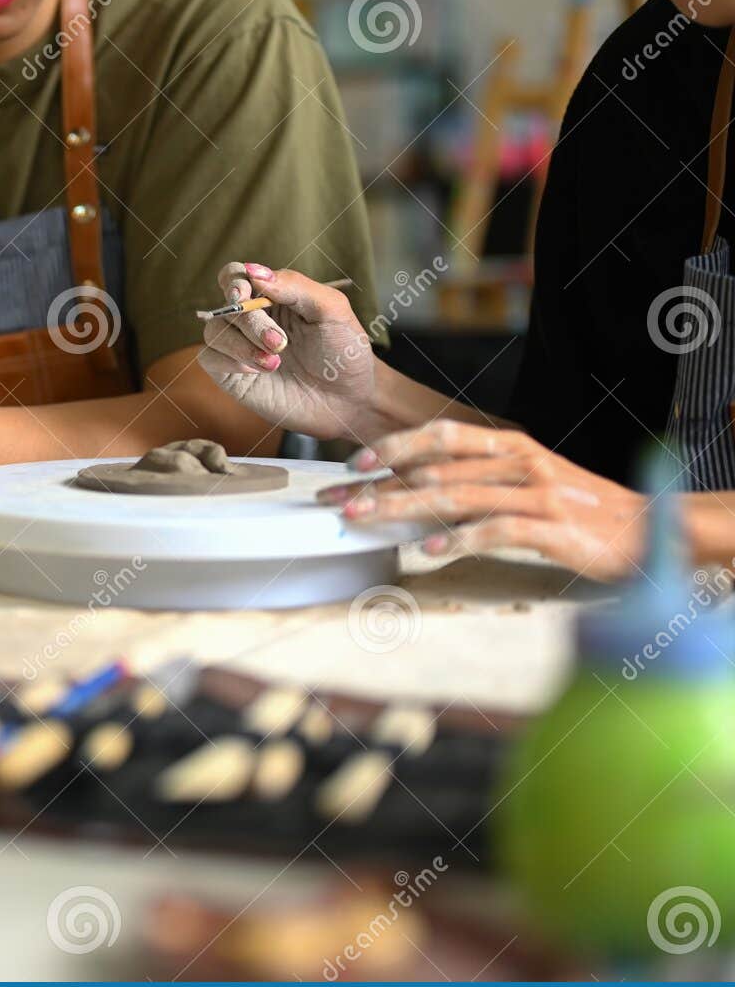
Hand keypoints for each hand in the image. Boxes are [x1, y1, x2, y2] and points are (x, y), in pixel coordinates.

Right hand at [200, 263, 383, 442]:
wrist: (348, 400)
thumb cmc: (344, 351)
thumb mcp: (331, 310)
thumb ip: (294, 285)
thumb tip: (253, 271)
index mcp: (273, 296)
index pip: (237, 276)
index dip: (234, 281)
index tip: (244, 294)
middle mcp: (252, 319)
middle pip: (227, 305)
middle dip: (252, 322)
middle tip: (280, 343)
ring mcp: (240, 346)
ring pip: (215, 331)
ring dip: (242, 345)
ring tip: (275, 362)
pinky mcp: (232, 374)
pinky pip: (209, 357)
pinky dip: (230, 361)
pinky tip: (258, 371)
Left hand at [318, 420, 647, 580]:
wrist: (650, 530)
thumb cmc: (582, 512)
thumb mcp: (528, 483)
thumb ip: (480, 481)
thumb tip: (420, 491)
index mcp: (511, 445)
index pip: (441, 435)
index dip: (393, 445)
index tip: (353, 462)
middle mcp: (520, 462)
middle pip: (436, 468)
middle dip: (379, 483)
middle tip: (337, 498)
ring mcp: (537, 494)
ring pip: (455, 496)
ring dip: (402, 508)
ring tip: (362, 519)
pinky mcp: (552, 529)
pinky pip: (495, 531)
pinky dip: (458, 539)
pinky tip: (426, 551)